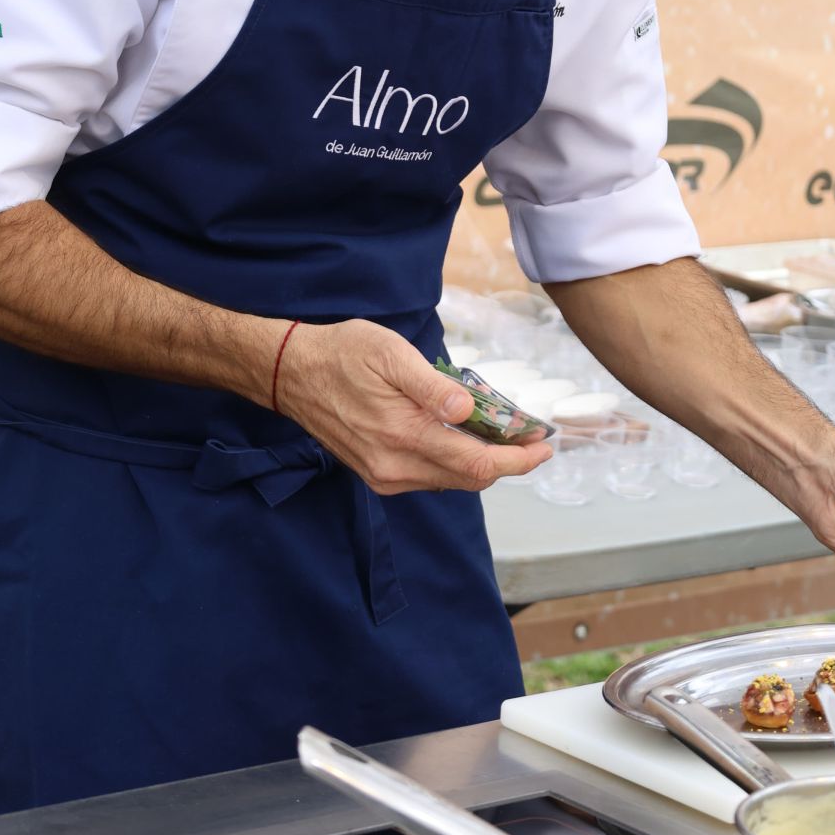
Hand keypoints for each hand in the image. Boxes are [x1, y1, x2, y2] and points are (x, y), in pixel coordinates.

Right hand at [275, 319, 551, 494]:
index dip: (516, 460)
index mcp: (403, 436)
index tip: (543, 446)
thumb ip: (432, 387)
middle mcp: (394, 467)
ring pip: (450, 480)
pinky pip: (429, 476)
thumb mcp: (391, 355)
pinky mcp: (377, 473)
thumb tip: (468, 410)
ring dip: (482, 461)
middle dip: (507, 461)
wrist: (291, 373)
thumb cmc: (342, 354)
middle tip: (531, 437)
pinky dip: (455, 461)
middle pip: (468, 478)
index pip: (476, 463)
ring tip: (505, 435)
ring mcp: (384, 475)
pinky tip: (464, 437)